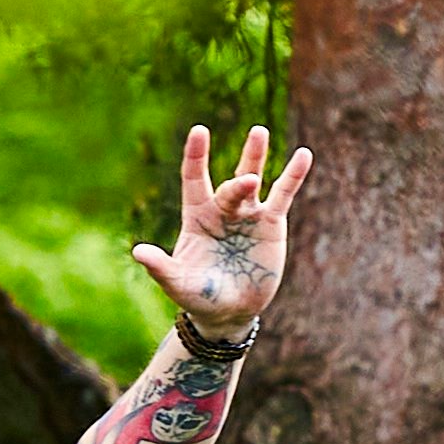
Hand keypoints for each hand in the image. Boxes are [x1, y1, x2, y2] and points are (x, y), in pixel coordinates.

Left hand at [126, 123, 315, 341]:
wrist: (230, 313)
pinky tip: (304, 155)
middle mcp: (222, 210)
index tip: (199, 131)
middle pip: (230, 185)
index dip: (196, 156)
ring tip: (257, 132)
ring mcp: (248, 214)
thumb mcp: (179, 284)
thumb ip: (161, 268)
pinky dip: (293, 175)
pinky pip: (283, 195)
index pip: (194, 179)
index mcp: (197, 217)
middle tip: (248, 182)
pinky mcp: (271, 224)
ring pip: (253, 178)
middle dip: (239, 183)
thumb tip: (138, 253)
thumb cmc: (199, 297)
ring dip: (255, 156)